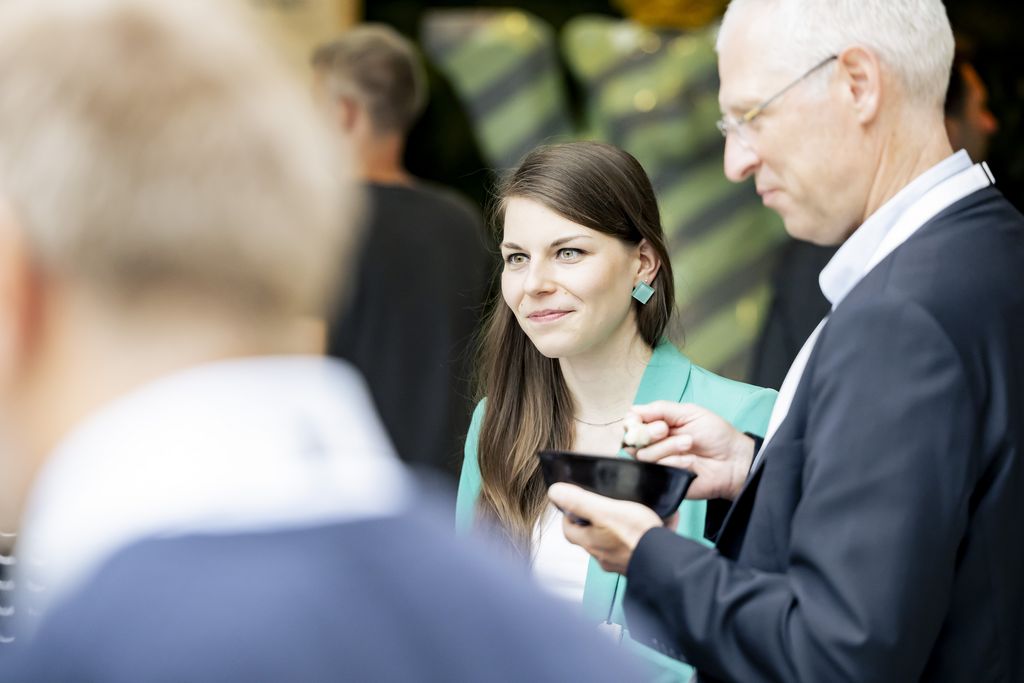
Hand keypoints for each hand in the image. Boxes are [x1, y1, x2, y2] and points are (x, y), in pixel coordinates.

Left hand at [548, 483, 664, 573]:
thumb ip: (579, 501)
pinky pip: (633, 547)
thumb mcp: (605, 511)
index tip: (574, 503)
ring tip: (629, 513)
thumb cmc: (636, 537)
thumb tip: (555, 492)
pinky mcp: (637, 563)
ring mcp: (620, 562)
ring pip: (612, 543)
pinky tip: (650, 526)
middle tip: (604, 506)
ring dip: (617, 529)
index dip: (568, 515)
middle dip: (595, 521)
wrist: (666, 562)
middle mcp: (603, 555)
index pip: (568, 529)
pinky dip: (637, 536)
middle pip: (590, 536)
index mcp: (590, 541)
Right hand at [628, 401, 755, 500]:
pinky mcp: (665, 480)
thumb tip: (633, 410)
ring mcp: (659, 464)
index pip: (631, 424)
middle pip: (631, 440)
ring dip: (667, 447)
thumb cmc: (716, 435)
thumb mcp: (689, 412)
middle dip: (648, 433)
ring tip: (688, 443)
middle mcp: (654, 445)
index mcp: (658, 426)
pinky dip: (674, 462)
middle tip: (666, 430)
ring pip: (644, 456)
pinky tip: (689, 462)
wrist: (734, 460)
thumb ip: (661, 409)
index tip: (638, 420)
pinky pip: (657, 471)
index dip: (631, 422)